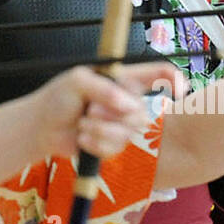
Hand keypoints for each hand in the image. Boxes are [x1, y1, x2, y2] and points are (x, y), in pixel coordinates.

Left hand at [29, 62, 185, 159]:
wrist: (43, 128)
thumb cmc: (59, 98)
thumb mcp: (78, 81)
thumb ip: (104, 88)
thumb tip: (126, 105)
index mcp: (125, 79)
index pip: (159, 74)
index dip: (175, 80)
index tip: (180, 90)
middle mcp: (128, 102)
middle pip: (142, 112)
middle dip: (113, 114)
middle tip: (90, 110)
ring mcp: (122, 125)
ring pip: (128, 133)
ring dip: (101, 130)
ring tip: (82, 124)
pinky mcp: (114, 146)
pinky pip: (116, 148)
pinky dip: (96, 144)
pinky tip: (82, 139)